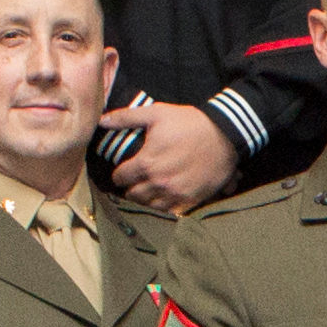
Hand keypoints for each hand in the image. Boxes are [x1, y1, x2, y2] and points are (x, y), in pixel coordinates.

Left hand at [94, 96, 240, 210]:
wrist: (224, 136)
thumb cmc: (190, 123)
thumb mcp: (156, 113)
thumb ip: (126, 117)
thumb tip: (101, 121)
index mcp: (146, 163)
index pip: (120, 178)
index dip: (119, 174)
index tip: (124, 171)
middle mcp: (158, 183)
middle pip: (132, 195)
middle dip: (131, 187)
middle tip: (136, 180)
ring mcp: (174, 195)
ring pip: (148, 206)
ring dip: (146, 199)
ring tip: (150, 189)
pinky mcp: (190, 202)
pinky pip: (169, 213)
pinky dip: (164, 207)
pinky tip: (165, 197)